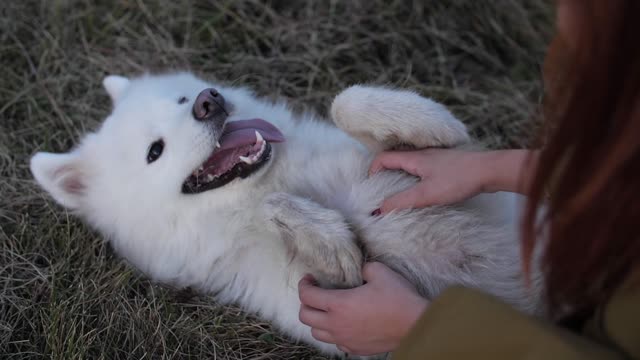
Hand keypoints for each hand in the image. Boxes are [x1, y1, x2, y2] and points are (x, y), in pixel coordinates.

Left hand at [298, 262, 427, 355]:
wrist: (415, 325)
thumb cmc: (398, 298)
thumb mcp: (380, 272)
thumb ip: (364, 268)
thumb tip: (360, 271)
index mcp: (338, 304)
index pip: (307, 296)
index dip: (304, 285)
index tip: (309, 279)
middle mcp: (337, 325)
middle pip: (305, 317)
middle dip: (305, 303)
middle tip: (315, 294)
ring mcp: (345, 339)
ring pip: (316, 334)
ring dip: (317, 321)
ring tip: (326, 311)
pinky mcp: (355, 349)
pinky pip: (335, 343)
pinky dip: (333, 333)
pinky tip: (343, 324)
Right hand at [370, 148, 490, 212]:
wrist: (490, 171)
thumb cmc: (458, 180)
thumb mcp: (426, 194)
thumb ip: (402, 201)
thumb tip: (378, 209)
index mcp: (414, 158)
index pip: (383, 158)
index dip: (373, 170)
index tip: (372, 186)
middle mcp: (422, 154)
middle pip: (395, 159)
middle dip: (384, 172)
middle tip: (381, 190)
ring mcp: (435, 158)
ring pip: (410, 163)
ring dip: (400, 175)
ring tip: (399, 192)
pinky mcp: (446, 164)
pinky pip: (423, 167)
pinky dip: (415, 176)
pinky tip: (423, 189)